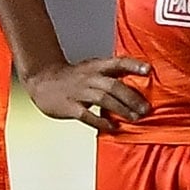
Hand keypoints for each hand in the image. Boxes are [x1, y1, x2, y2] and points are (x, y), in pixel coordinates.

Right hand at [23, 54, 150, 133]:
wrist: (41, 80)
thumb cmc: (71, 78)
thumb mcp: (90, 70)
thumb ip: (109, 76)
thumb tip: (136, 88)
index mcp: (95, 67)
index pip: (117, 62)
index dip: (133, 65)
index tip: (148, 70)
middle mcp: (88, 77)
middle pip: (113, 85)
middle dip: (131, 97)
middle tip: (145, 108)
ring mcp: (78, 92)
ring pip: (103, 99)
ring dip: (121, 109)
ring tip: (134, 118)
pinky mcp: (69, 107)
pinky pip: (87, 115)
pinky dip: (101, 122)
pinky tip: (112, 127)